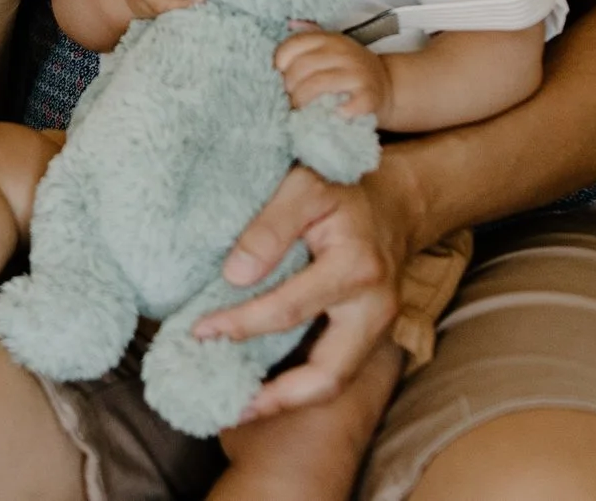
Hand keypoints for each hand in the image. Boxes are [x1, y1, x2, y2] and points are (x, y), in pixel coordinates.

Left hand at [190, 164, 422, 422]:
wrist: (396, 201)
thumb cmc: (341, 188)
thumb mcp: (302, 186)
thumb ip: (268, 228)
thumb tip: (235, 276)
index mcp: (355, 267)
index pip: (289, 309)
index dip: (241, 323)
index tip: (200, 331)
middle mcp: (375, 307)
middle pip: (329, 374)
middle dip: (277, 397)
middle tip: (228, 405)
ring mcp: (380, 327)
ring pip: (336, 382)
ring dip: (289, 400)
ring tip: (242, 408)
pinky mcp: (373, 335)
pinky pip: (338, 370)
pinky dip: (302, 385)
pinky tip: (266, 388)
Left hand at [274, 25, 391, 119]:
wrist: (387, 84)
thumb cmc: (349, 69)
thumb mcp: (331, 48)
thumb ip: (309, 39)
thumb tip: (291, 24)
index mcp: (330, 39)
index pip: (294, 45)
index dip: (280, 62)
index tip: (280, 76)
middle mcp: (344, 52)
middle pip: (301, 67)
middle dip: (289, 86)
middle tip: (289, 98)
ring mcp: (358, 74)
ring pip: (316, 85)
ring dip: (302, 101)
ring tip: (300, 109)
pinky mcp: (368, 97)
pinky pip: (342, 106)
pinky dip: (330, 113)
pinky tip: (326, 114)